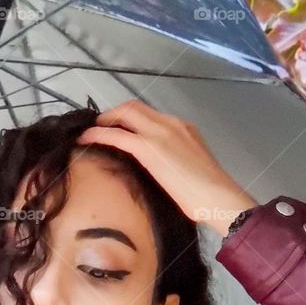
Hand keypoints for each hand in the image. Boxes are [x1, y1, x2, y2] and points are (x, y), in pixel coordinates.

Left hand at [76, 99, 255, 235]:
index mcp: (183, 127)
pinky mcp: (148, 148)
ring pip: (125, 114)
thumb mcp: (190, 166)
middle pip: (134, 107)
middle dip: (113, 113)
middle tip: (99, 126)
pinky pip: (117, 135)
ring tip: (90, 131)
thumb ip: (173, 159)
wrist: (218, 197)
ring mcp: (160, 133)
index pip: (149, 114)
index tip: (117, 127)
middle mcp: (171, 123)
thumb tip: (157, 167)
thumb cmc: (208, 193)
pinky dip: (99, 134)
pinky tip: (87, 139)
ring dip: (105, 120)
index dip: (129, 117)